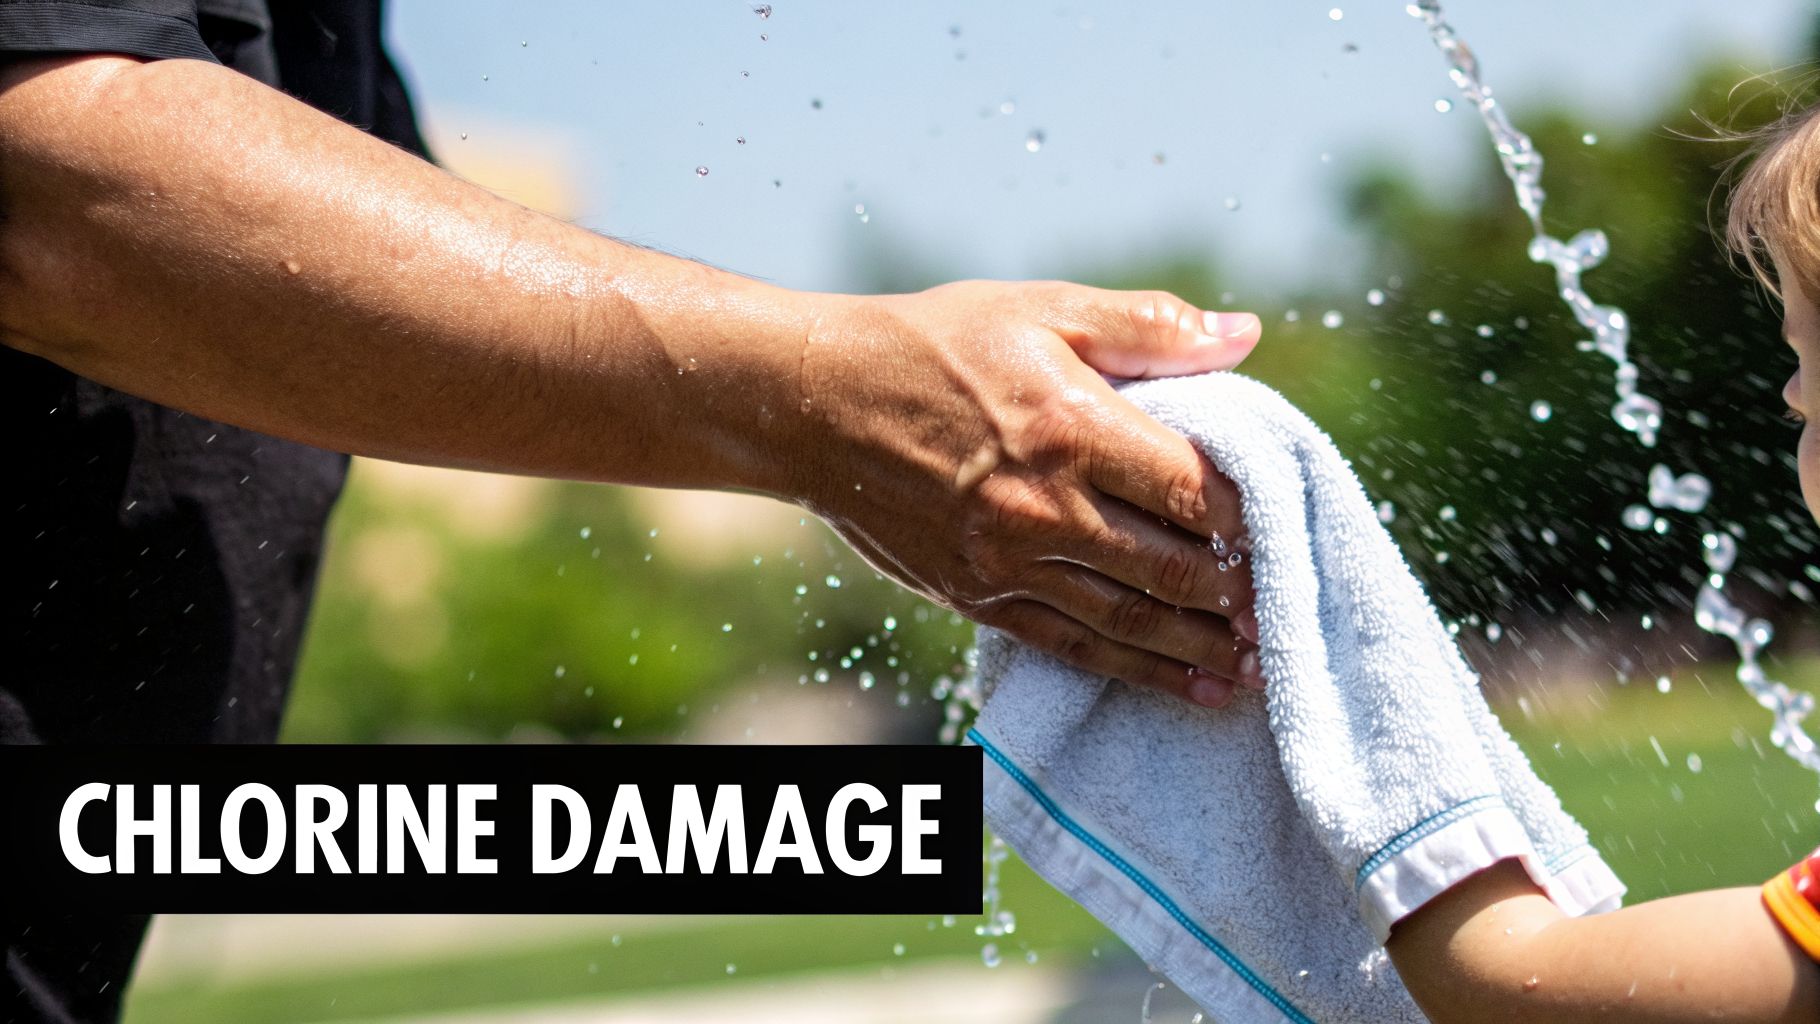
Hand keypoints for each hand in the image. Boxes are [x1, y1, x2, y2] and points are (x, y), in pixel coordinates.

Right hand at [785, 280, 1262, 706]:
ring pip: (1131, 622)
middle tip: (1288, 607)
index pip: (1193, 488)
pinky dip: (1142, 674)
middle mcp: (1045, 507)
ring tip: (1263, 664)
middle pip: (1173, 568)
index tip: (1284, 528)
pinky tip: (1193, 687)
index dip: (1249, 517)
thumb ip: (1148, 328)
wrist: (815, 404)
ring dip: (1205, 648)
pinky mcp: (979, 597)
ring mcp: (1009, 562)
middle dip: (1240, 594)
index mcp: (1072, 428)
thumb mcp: (1041, 311)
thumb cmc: (934, 345)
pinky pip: (1075, 648)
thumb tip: (1245, 334)